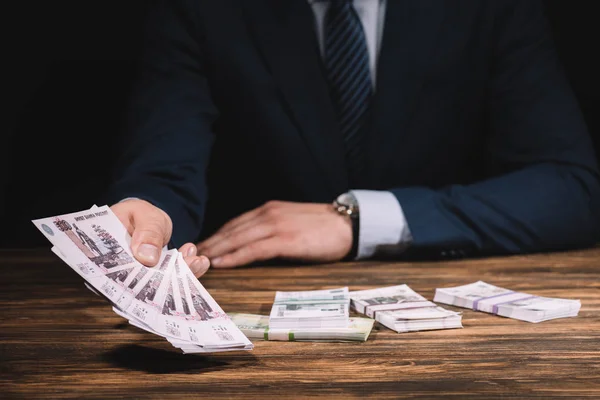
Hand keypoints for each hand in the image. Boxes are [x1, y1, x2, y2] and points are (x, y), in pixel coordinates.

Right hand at [110, 199, 209, 276]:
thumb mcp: (143, 215)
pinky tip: (199, 261)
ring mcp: (137, 279)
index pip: (110, 273)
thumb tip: (147, 257)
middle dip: (163, 281)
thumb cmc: (139, 215)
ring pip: (157, 286)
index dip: (130, 280)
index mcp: (102, 255)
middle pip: (136, 285)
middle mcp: (117, 273)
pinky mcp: (155, 279)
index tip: (153, 275)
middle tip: (185, 268)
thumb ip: (147, 232)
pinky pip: (170, 281)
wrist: (148, 218)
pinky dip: (186, 272)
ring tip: (196, 261)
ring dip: (179, 276)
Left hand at [197, 201, 351, 267]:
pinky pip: (253, 249)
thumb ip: (271, 230)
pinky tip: (222, 263)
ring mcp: (276, 226)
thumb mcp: (292, 222)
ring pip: (237, 239)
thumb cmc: (322, 227)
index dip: (215, 236)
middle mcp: (268, 214)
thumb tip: (252, 246)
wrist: (349, 224)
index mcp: (269, 210)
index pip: (234, 224)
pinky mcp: (285, 240)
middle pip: (231, 230)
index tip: (200, 247)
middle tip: (188, 256)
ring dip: (215, 251)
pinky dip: (235, 256)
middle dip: (209, 244)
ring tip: (198, 261)